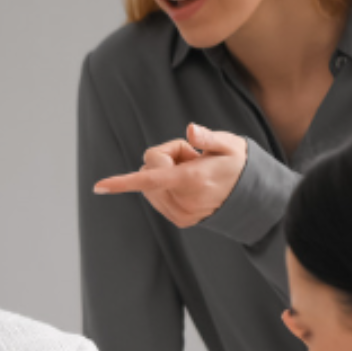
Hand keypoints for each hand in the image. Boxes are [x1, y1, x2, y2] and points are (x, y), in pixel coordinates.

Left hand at [93, 122, 247, 228]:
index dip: (122, 182)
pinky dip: (166, 187)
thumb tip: (191, 130)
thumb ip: (208, 137)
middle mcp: (183, 200)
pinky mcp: (180, 220)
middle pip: (148, 170)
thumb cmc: (238, 164)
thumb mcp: (229, 145)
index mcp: (191, 180)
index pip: (150, 179)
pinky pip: (156, 196)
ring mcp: (181, 214)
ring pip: (149, 184)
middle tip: (193, 158)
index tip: (98, 187)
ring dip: (165, 173)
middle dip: (164, 158)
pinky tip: (190, 184)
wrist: (253, 196)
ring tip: (194, 172)